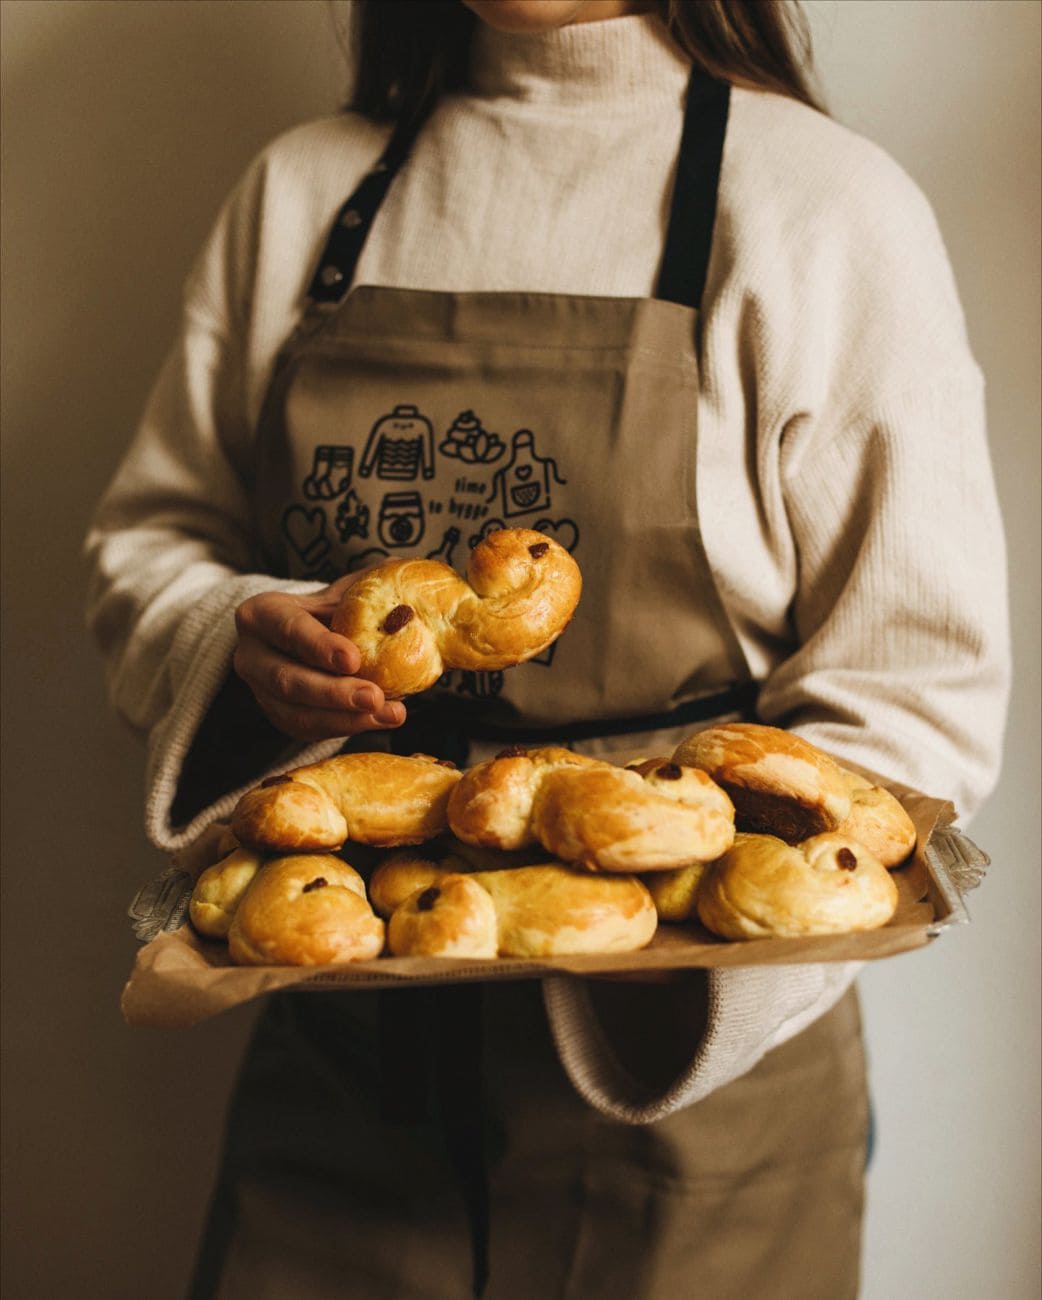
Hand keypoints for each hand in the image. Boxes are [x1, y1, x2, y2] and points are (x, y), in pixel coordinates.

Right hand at [233, 573, 406, 740]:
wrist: (313, 639)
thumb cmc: (332, 610)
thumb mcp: (344, 590)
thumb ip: (371, 582)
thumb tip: (404, 570)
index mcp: (262, 614)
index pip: (287, 629)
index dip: (318, 646)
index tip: (353, 659)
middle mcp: (252, 655)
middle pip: (288, 680)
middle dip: (333, 693)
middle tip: (375, 697)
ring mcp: (262, 692)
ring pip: (298, 714)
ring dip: (346, 719)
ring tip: (390, 714)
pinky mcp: (280, 718)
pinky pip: (311, 730)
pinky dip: (347, 727)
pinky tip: (380, 720)